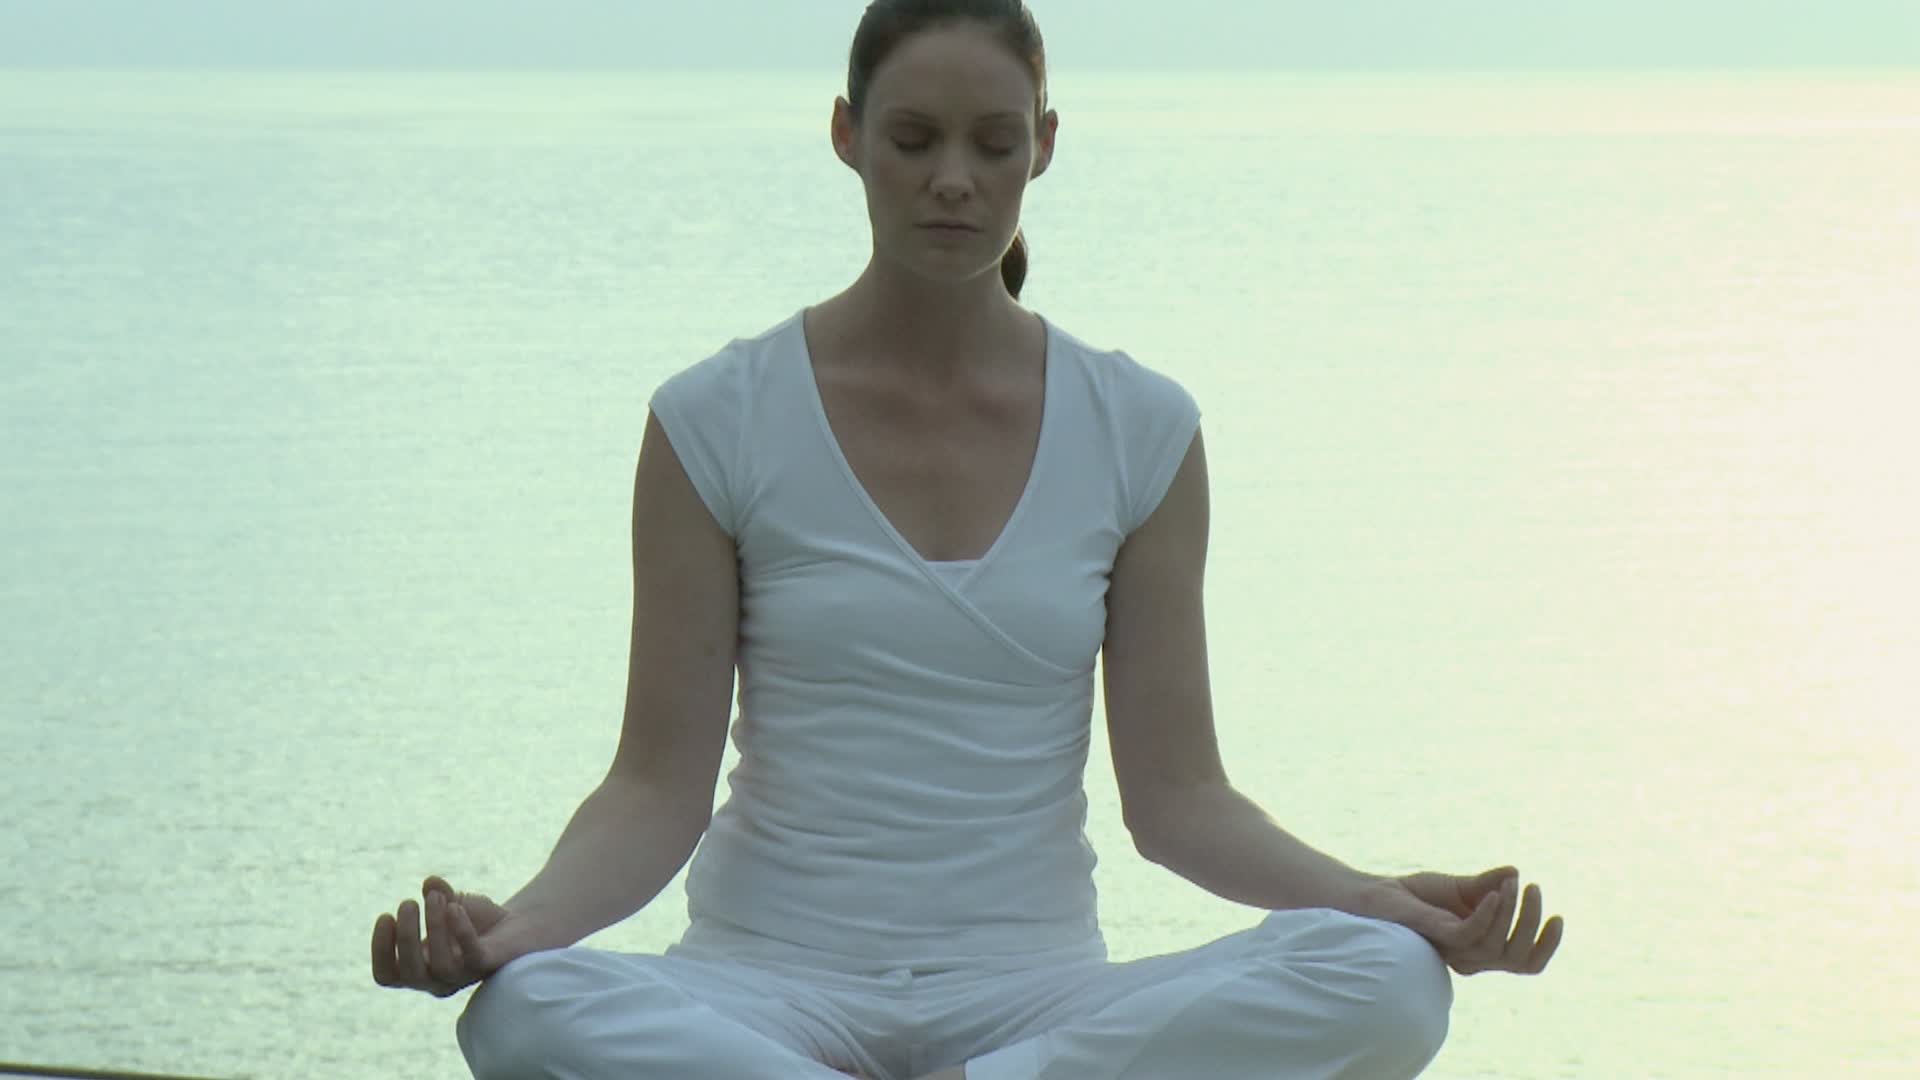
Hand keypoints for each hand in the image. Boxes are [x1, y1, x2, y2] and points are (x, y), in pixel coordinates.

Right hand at [371, 875, 531, 996]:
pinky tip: (456, 906)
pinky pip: (472, 956)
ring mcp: (463, 976)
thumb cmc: (474, 919)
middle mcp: (438, 979)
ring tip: (435, 897)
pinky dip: (462, 931)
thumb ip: (437, 894)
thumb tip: (431, 881)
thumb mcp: (450, 903)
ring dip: (434, 927)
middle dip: (405, 937)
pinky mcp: (487, 965)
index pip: (387, 975)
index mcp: (419, 969)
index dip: (380, 950)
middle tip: (408, 903)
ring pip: (441, 966)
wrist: (516, 925)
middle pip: (411, 974)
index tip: (385, 915)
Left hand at [1354, 865, 1563, 975]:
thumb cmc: (1416, 894)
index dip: (1547, 946)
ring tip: (1513, 883)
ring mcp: (1454, 950)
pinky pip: (1471, 935)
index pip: (1525, 962)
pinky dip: (1488, 914)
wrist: (1377, 894)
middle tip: (1534, 888)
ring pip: (1497, 946)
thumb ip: (1488, 884)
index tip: (1559, 918)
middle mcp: (1471, 956)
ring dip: (1511, 911)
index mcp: (1482, 948)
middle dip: (1532, 923)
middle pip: (1518, 957)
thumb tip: (1515, 872)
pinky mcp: (1438, 938)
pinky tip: (1495, 891)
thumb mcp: (1459, 886)